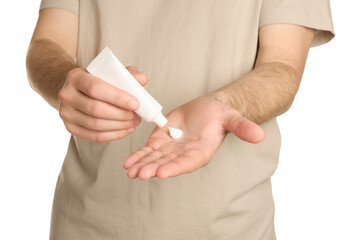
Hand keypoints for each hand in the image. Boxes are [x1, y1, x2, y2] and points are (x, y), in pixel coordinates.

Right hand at [58, 66, 147, 141]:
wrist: (76, 90)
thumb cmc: (97, 80)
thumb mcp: (109, 72)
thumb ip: (127, 73)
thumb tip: (143, 79)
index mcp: (76, 77)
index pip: (96, 88)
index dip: (117, 98)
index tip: (136, 104)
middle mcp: (66, 95)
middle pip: (96, 109)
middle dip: (121, 115)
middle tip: (137, 115)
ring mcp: (66, 113)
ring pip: (96, 125)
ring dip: (119, 126)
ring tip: (134, 122)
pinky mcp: (70, 127)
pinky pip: (94, 136)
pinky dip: (113, 135)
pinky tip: (125, 130)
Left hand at [123, 96, 264, 179]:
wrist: (210, 111)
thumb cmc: (221, 116)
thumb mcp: (232, 118)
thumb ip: (242, 127)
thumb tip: (260, 135)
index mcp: (201, 152)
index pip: (188, 162)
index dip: (175, 167)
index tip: (161, 172)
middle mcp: (185, 154)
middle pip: (168, 163)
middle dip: (153, 168)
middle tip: (140, 174)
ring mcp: (172, 149)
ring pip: (155, 158)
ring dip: (142, 164)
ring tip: (129, 170)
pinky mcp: (162, 140)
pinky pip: (149, 150)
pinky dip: (139, 156)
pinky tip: (127, 163)